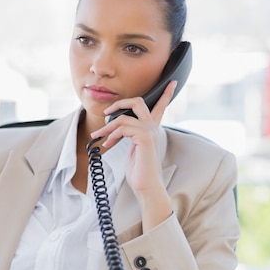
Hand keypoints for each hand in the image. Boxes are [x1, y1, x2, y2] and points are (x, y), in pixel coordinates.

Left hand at [90, 81, 176, 229]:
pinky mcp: (145, 137)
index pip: (161, 107)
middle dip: (120, 103)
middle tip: (106, 111)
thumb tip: (113, 132)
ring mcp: (150, 131)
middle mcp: (153, 128)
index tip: (172, 82)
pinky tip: (107, 145)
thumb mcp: (132, 151)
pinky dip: (112, 135)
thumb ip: (129, 137)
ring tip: (97, 136)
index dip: (166, 94)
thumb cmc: (139, 173)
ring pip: (124, 117)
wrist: (147, 187)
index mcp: (152, 130)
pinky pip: (123, 128)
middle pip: (138, 102)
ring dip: (107, 127)